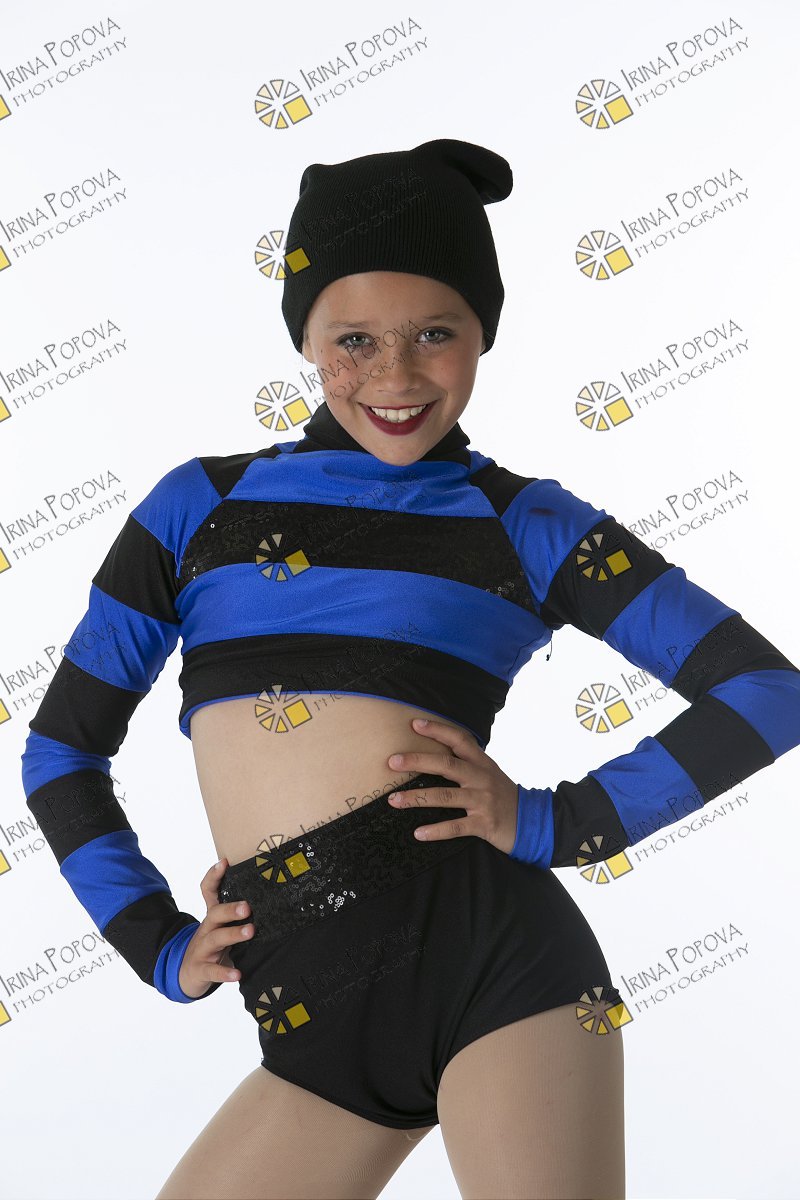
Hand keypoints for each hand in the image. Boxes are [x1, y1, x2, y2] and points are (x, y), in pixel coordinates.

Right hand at [177, 858, 253, 998]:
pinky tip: (237, 974)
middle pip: (215, 914)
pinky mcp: (201, 970)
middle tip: (247, 906)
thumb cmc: (211, 946)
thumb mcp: (221, 927)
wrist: (186, 974)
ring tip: (250, 931)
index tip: (225, 862)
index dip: (214, 876)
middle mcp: (206, 929)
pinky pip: (213, 971)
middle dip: (230, 909)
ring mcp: (202, 949)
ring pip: (215, 939)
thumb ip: (237, 913)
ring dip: (232, 934)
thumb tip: (266, 894)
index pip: (208, 891)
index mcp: (212, 917)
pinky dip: (225, 973)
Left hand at [387, 717, 518, 854]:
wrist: (533, 821)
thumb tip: (435, 756)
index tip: (415, 724)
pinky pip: (456, 827)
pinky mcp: (484, 823)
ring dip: (416, 798)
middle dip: (418, 761)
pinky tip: (418, 833)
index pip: (459, 739)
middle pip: (446, 764)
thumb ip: (468, 764)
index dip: (438, 730)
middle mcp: (481, 778)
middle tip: (392, 761)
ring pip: (445, 796)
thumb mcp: (490, 774)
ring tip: (394, 800)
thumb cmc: (504, 796)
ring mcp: (482, 801)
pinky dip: (436, 830)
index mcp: (482, 763)